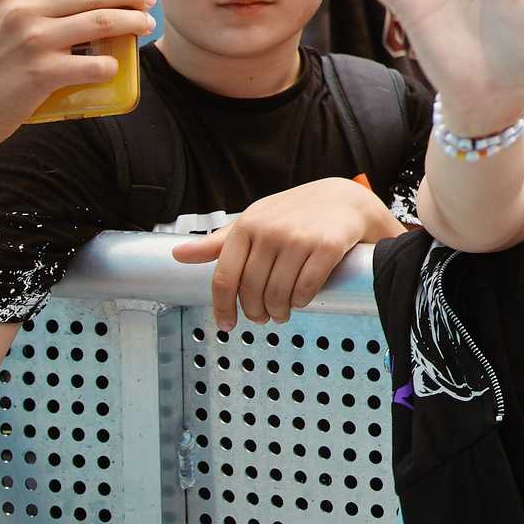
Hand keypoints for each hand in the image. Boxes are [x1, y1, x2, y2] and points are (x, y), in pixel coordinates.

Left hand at [169, 178, 401, 328]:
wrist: (345, 199)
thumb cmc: (295, 213)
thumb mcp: (255, 220)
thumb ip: (218, 242)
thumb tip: (177, 254)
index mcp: (248, 224)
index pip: (225, 277)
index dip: (223, 307)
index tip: (227, 324)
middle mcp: (271, 230)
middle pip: (252, 290)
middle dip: (255, 313)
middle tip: (262, 318)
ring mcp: (299, 238)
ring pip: (278, 294)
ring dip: (278, 312)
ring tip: (282, 312)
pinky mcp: (327, 246)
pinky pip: (306, 289)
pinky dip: (301, 302)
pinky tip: (301, 300)